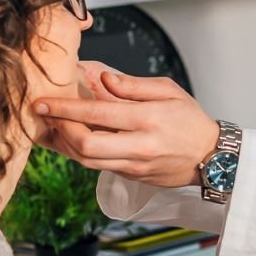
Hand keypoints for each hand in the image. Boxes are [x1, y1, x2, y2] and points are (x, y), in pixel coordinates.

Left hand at [34, 65, 221, 188]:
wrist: (211, 157)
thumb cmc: (190, 119)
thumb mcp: (168, 91)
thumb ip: (133, 84)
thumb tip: (103, 78)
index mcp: (148, 119)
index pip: (96, 115)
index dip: (64, 109)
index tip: (43, 103)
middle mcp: (140, 146)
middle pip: (86, 146)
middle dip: (61, 131)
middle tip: (48, 117)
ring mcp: (135, 165)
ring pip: (88, 162)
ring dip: (67, 145)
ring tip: (57, 127)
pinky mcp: (132, 176)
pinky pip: (98, 167)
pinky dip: (81, 154)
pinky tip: (74, 140)